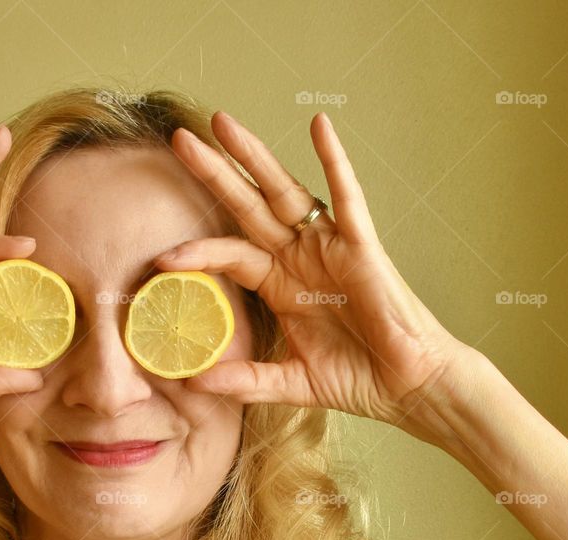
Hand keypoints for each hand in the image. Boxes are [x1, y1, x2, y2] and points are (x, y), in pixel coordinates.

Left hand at [155, 110, 472, 437]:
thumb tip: (194, 383)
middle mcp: (299, 257)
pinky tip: (318, 126)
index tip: (159, 260)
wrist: (408, 387)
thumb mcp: (289, 381)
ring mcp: (329, 247)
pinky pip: (348, 197)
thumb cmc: (355, 379)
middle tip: (179, 140)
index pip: (229, 254)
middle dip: (214, 173)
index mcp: (279, 284)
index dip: (197, 252)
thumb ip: (245, 380)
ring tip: (223, 124)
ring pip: (285, 192)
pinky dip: (334, 161)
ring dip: (255, 157)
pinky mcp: (363, 246)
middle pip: (247, 206)